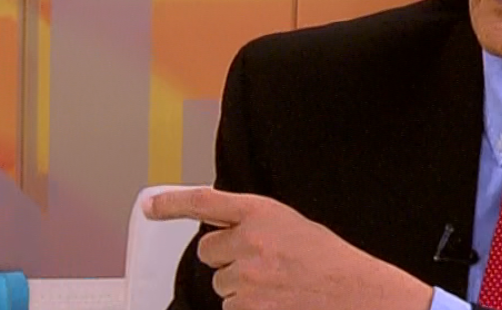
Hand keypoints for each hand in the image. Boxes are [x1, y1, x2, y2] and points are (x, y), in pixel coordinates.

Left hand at [144, 187, 433, 309]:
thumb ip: (257, 225)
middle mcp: (249, 240)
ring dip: (240, 286)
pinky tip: (275, 299)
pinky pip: (231, 307)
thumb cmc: (328, 260)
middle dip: (226, 258)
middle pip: (208, 250)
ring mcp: (245, 276)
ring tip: (276, 284)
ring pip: (220, 283)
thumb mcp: (293, 225)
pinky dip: (248, 306)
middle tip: (258, 263)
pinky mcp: (244, 305)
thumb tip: (227, 234)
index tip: (151, 206)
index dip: (173, 203)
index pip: (206, 202)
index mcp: (262, 212)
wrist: (351, 291)